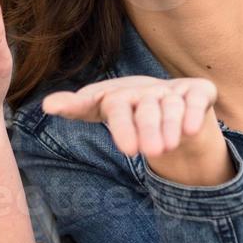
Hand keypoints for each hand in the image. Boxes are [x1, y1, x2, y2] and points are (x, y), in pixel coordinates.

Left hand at [42, 75, 233, 185]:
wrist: (173, 103)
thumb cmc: (130, 110)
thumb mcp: (102, 109)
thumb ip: (77, 107)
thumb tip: (46, 104)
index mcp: (117, 94)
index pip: (104, 102)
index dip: (87, 105)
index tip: (68, 108)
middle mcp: (144, 90)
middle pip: (140, 107)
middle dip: (142, 127)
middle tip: (143, 152)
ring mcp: (172, 90)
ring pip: (168, 106)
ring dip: (166, 125)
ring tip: (162, 148)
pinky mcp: (197, 91)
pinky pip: (195, 99)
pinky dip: (192, 113)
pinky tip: (187, 130)